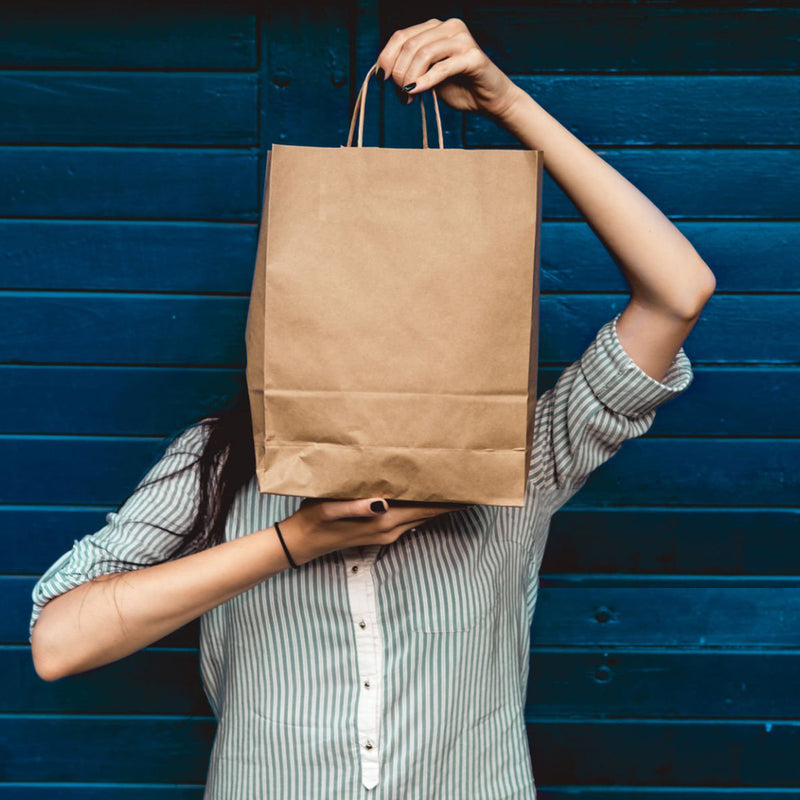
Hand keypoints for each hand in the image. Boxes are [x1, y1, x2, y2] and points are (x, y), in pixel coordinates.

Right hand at [276, 496, 466, 565]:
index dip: (447, 499)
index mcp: (382, 520)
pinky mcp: (381, 534)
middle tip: (468, 481)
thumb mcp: (330, 507)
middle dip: (449, 500)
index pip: (424, 508)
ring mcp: (387, 534)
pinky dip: (424, 509)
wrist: (303, 542)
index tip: (467, 487)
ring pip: (421, 517)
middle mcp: (390, 529)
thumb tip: (381, 501)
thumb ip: (356, 505)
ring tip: (454, 487)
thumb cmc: (314, 518)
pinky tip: (427, 497)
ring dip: (438, 505)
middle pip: (429, 513)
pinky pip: (411, 520)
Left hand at [376, 17, 523, 119]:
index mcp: (435, 28)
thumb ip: (410, 69)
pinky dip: (425, 81)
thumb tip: (385, 73)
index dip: (386, 57)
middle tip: (400, 95)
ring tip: (408, 97)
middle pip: (410, 45)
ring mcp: (462, 39)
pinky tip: (415, 91)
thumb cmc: (458, 87)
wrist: (488, 100)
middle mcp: (449, 27)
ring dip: (410, 78)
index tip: (382, 79)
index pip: (401, 36)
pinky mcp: (472, 57)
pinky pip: (442, 67)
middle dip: (399, 73)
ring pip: (423, 54)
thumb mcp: (427, 76)